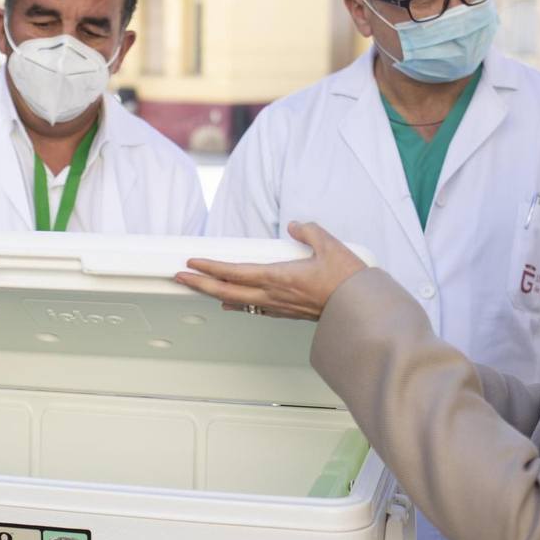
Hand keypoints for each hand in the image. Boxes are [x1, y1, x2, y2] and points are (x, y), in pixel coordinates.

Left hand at [175, 221, 367, 320]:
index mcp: (278, 277)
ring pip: (237, 302)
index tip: (192, 262)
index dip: (210, 266)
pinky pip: (254, 308)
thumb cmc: (347, 282)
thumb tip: (295, 226)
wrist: (359, 310)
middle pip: (226, 291)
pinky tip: (230, 304)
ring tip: (198, 287)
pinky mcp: (286, 313)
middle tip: (180, 277)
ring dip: (215, 294)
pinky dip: (236, 304)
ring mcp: (278, 306)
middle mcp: (273, 295)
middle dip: (200, 284)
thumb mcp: (329, 245)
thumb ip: (308, 231)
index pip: (234, 272)